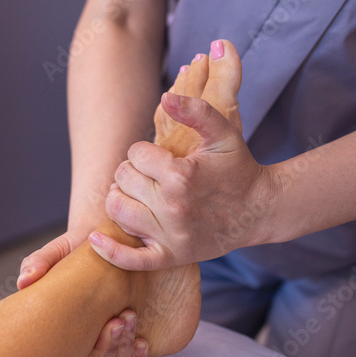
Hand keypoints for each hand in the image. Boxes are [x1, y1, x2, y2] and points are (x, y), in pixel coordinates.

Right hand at [17, 228, 149, 356]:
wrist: (103, 238)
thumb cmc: (76, 248)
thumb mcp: (58, 250)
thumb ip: (39, 262)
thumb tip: (23, 282)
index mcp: (66, 326)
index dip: (94, 352)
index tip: (110, 324)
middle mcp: (85, 337)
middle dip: (111, 348)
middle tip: (119, 320)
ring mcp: (107, 339)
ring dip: (124, 348)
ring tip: (130, 317)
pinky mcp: (126, 335)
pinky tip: (141, 341)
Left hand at [90, 91, 275, 269]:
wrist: (260, 210)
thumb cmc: (239, 168)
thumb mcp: (224, 132)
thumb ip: (196, 111)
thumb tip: (164, 96)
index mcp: (181, 175)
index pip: (136, 154)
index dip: (144, 151)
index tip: (160, 157)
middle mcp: (172, 207)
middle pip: (123, 179)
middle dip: (132, 171)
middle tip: (150, 174)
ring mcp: (170, 235)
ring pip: (118, 210)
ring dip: (120, 198)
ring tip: (136, 193)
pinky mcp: (171, 256)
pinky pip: (131, 261)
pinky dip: (110, 252)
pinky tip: (95, 238)